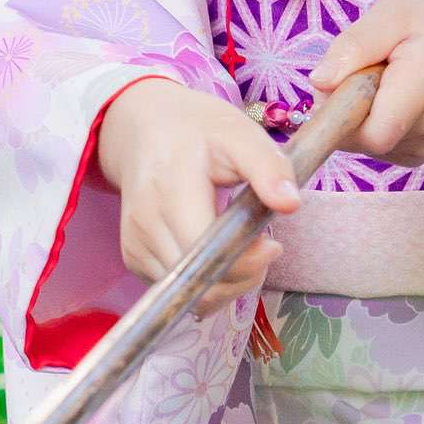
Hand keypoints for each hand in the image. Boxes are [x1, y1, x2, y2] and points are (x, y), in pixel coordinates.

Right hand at [93, 79, 297, 297]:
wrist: (144, 128)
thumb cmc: (198, 131)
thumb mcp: (240, 134)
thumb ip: (268, 167)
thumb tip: (290, 204)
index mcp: (171, 189)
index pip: (207, 253)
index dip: (247, 262)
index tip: (271, 243)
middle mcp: (145, 222)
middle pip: (201, 284)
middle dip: (243, 276)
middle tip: (262, 247)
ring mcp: (134, 243)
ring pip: (191, 295)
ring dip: (226, 282)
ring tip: (239, 245)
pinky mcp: (132, 256)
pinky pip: (177, 290)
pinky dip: (205, 282)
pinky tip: (214, 250)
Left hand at [311, 0, 423, 165]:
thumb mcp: (394, 14)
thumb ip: (355, 45)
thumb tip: (319, 83)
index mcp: (422, 93)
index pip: (371, 133)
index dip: (343, 113)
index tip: (342, 80)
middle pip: (361, 139)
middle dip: (346, 107)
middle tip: (364, 68)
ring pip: (366, 144)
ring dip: (359, 114)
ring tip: (381, 78)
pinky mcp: (419, 154)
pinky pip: (379, 145)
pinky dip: (372, 122)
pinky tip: (387, 96)